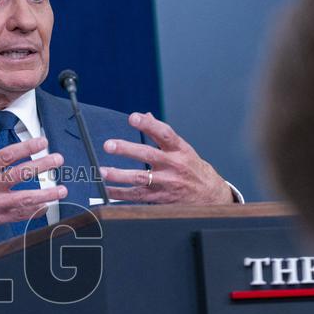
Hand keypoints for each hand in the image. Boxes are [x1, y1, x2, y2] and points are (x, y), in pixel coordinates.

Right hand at [0, 124, 66, 246]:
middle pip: (20, 175)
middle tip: (57, 159)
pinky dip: (35, 212)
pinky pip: (20, 216)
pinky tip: (47, 206)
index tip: (42, 141)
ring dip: (46, 194)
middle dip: (42, 166)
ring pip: (24, 199)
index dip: (26, 147)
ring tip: (62, 189)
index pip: (5, 156)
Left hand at [99, 112, 232, 203]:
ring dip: (120, 175)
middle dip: (127, 149)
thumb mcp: (183, 149)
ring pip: (141, 178)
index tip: (133, 117)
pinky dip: (120, 194)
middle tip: (109, 145)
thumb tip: (147, 115)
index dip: (149, 124)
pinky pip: (137, 196)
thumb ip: (163, 135)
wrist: (210, 196)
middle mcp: (173, 165)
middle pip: (148, 155)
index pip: (165, 133)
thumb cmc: (193, 169)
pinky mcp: (160, 198)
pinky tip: (107, 190)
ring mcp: (167, 183)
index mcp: (180, 149)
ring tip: (103, 171)